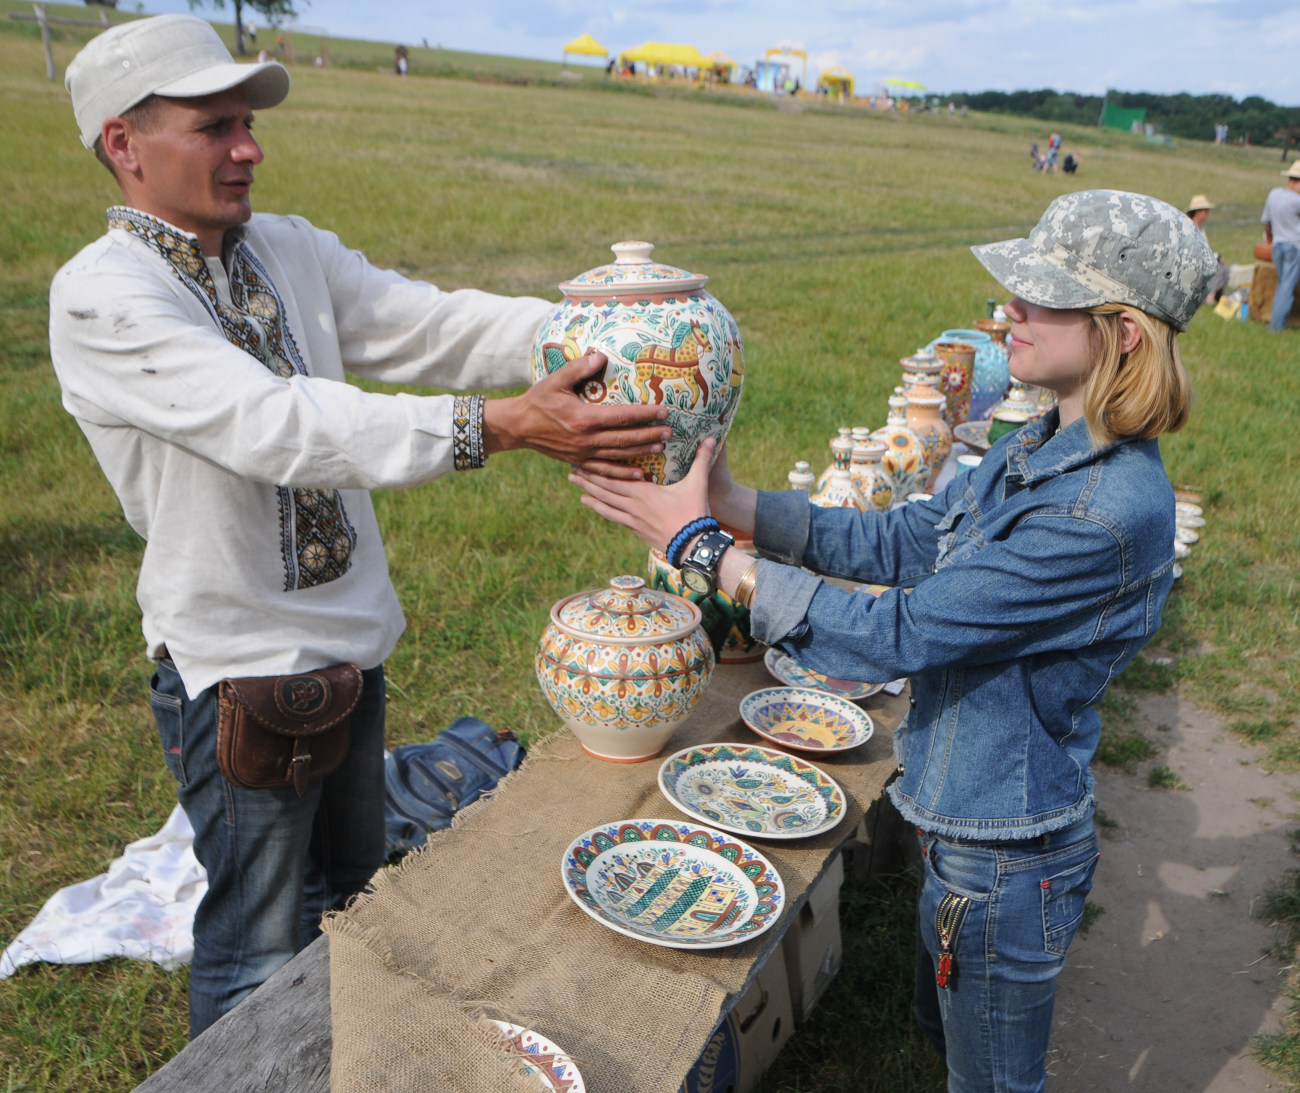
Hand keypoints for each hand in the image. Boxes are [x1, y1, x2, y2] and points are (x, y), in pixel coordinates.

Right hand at [483, 352, 670, 479]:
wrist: (519, 426)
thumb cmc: (538, 400)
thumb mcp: (556, 380)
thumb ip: (578, 368)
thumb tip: (600, 356)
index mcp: (584, 418)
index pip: (622, 416)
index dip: (644, 414)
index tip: (662, 411)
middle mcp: (586, 439)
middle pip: (625, 438)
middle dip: (650, 434)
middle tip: (669, 431)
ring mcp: (582, 453)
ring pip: (618, 455)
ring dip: (641, 452)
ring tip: (660, 448)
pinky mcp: (578, 461)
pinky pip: (604, 470)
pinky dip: (622, 473)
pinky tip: (639, 474)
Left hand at [569, 437, 715, 551]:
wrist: (693, 546)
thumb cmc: (694, 513)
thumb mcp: (697, 484)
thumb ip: (701, 460)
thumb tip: (712, 438)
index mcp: (643, 492)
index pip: (615, 479)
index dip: (597, 471)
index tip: (583, 461)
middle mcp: (633, 506)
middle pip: (605, 492)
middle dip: (587, 481)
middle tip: (571, 472)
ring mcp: (634, 521)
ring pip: (607, 508)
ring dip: (592, 498)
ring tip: (578, 492)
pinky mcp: (637, 531)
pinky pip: (616, 519)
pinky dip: (604, 512)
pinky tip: (598, 509)